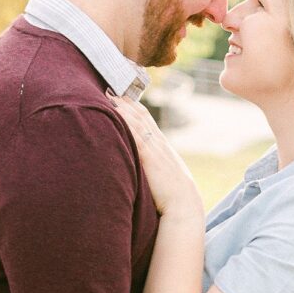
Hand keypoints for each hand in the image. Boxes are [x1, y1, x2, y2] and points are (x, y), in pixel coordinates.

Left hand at [112, 94, 203, 219]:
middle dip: (126, 101)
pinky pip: (135, 137)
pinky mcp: (150, 159)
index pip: (147, 120)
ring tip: (109, 95)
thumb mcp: (166, 175)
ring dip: (123, 108)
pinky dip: (125, 124)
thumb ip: (155, 166)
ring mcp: (155, 149)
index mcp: (163, 147)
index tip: (123, 95)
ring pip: (137, 122)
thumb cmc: (174, 196)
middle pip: (141, 116)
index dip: (135, 106)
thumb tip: (146, 166)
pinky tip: (115, 115)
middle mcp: (159, 144)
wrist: (184, 205)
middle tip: (111, 87)